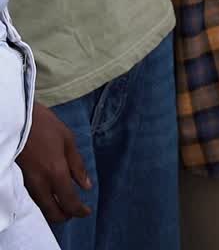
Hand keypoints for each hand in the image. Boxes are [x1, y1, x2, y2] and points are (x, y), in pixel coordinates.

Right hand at [16, 103, 91, 223]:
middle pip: (52, 212)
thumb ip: (77, 165)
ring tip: (65, 205)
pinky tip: (50, 197)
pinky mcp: (19, 179)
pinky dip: (44, 202)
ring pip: (41, 207)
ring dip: (53, 210)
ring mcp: (27, 183)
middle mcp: (40, 183)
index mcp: (56, 173)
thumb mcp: (68, 141)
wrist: (16, 120)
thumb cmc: (45, 127)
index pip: (69, 202)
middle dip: (65, 216)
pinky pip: (33, 198)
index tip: (86, 212)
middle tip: (75, 212)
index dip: (79, 211)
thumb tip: (86, 186)